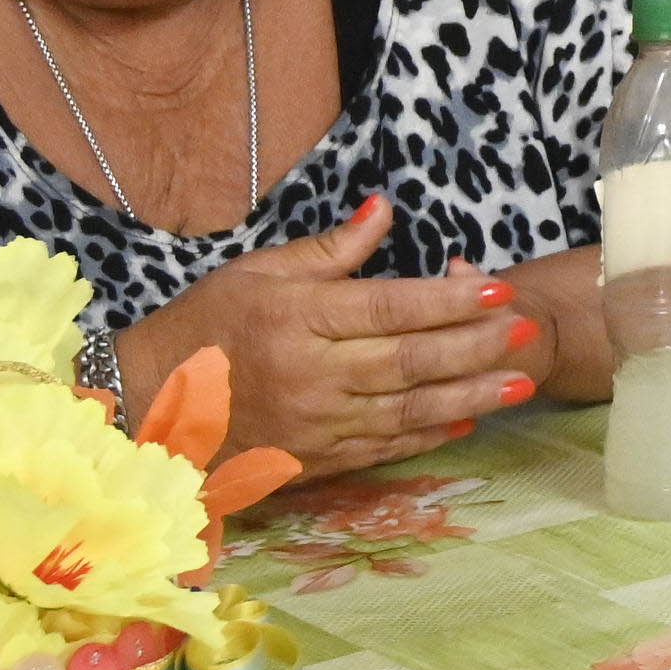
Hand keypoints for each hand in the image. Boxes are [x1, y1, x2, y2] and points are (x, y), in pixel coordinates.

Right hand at [112, 199, 536, 477]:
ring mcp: (313, 423)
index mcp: (297, 319)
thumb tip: (385, 209)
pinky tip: (466, 422)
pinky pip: (381, 448)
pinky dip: (427, 436)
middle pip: (409, 360)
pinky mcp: (311, 460)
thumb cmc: (202, 326)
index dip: (451, 299)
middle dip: (476, 346)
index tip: (500, 288)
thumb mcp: (257, 273)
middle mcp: (311, 374)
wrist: (144, 406)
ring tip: (518, 384)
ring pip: (406, 410)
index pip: (391, 307)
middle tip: (526, 331)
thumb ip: (329, 250)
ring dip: (468, 397)